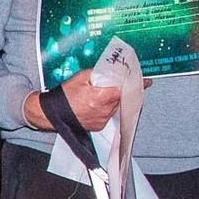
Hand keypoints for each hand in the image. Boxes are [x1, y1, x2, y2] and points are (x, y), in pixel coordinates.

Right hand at [23, 68, 138, 132]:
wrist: (52, 113)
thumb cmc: (65, 95)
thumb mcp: (82, 77)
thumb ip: (100, 74)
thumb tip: (112, 71)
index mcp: (102, 97)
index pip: (125, 90)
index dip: (136, 85)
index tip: (146, 82)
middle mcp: (104, 110)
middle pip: (121, 98)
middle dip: (120, 91)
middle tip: (114, 85)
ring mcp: (102, 120)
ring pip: (115, 107)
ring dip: (112, 100)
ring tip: (100, 95)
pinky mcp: (98, 126)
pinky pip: (108, 115)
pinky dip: (106, 109)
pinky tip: (96, 104)